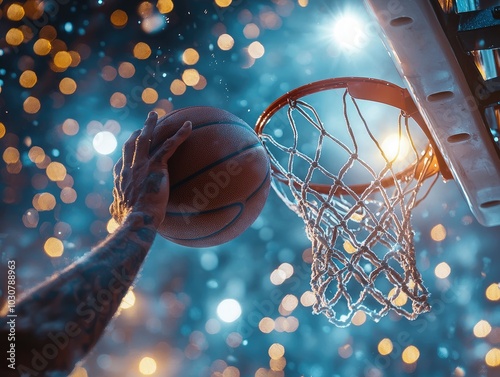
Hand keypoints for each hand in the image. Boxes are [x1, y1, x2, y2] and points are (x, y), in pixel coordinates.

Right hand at [110, 112, 191, 228]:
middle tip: (144, 124)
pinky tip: (189, 125)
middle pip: (132, 144)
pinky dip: (180, 134)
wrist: (138, 220)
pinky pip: (170, 145)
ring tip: (156, 114)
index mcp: (121, 179)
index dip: (128, 153)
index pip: (123, 162)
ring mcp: (141, 164)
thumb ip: (117, 210)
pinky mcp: (156, 165)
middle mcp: (129, 167)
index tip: (131, 147)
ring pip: (147, 139)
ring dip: (152, 125)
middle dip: (138, 132)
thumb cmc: (130, 222)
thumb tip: (115, 214)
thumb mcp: (119, 215)